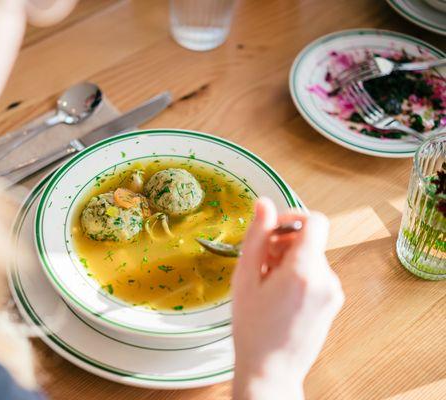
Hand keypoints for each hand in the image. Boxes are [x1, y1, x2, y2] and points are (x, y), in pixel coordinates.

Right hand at [232, 198, 343, 399]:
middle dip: (284, 243)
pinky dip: (298, 275)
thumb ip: (257, 236)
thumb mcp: (245, 277)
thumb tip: (264, 202)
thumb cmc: (252, 327)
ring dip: (289, 260)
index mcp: (303, 270)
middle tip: (260, 263)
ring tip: (267, 284)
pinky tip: (279, 295)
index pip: (314, 220)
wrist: (271, 370)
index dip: (292, 218)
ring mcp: (333, 292)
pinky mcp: (333, 302)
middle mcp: (326, 278)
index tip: (272, 230)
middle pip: (310, 240)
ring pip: (312, 257)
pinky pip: (316, 274)